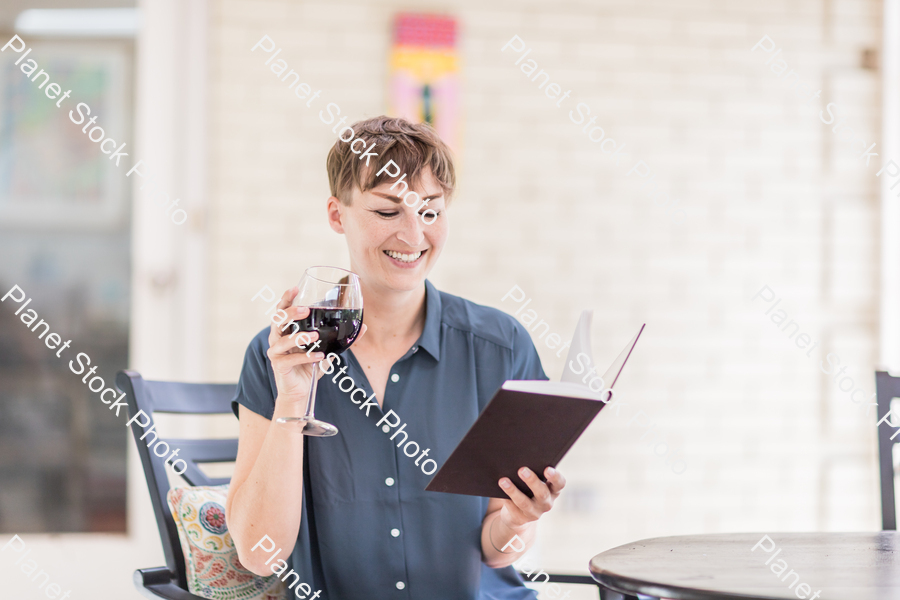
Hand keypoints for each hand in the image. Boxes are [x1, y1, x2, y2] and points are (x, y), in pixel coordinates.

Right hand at [265, 287, 367, 410]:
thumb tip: (363, 327)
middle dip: (290, 313)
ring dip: (299, 337)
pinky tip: (318, 356)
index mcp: (286, 330)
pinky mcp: (279, 366)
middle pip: (277, 320)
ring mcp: (276, 352)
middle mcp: (277, 338)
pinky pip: (290, 360)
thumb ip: (341, 338)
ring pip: (282, 340)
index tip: (296, 288)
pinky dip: (306, 357)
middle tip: (305, 310)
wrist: (301, 391)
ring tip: (314, 336)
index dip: (287, 299)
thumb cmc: (310, 365)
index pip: (282, 310)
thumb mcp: (328, 349)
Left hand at [496, 466, 565, 529]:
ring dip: (513, 491)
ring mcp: (534, 513)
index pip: (559, 484)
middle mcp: (546, 503)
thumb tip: (519, 459)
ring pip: (524, 502)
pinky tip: (499, 491)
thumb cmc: (527, 489)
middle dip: (532, 481)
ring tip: (503, 481)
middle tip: (522, 470)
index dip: (555, 477)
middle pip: (542, 493)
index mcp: (553, 490)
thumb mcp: (533, 482)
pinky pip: (513, 509)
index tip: (547, 469)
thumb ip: (532, 472)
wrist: (518, 514)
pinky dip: (506, 499)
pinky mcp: (521, 519)